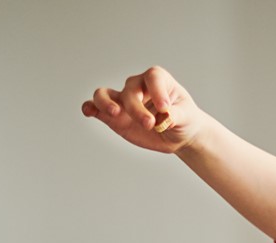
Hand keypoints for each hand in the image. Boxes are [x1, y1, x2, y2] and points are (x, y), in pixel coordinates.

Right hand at [82, 66, 208, 154]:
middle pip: (130, 90)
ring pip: (105, 93)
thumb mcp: (186, 117)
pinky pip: (96, 108)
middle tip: (150, 124)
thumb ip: (176, 115)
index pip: (153, 77)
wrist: (178, 133)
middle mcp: (137, 86)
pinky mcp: (114, 116)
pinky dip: (90, 108)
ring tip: (115, 113)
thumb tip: (165, 117)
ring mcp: (123, 101)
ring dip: (106, 102)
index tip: (165, 109)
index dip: (157, 91)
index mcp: (157, 80)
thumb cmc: (184, 118)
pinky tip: (88, 112)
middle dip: (137, 108)